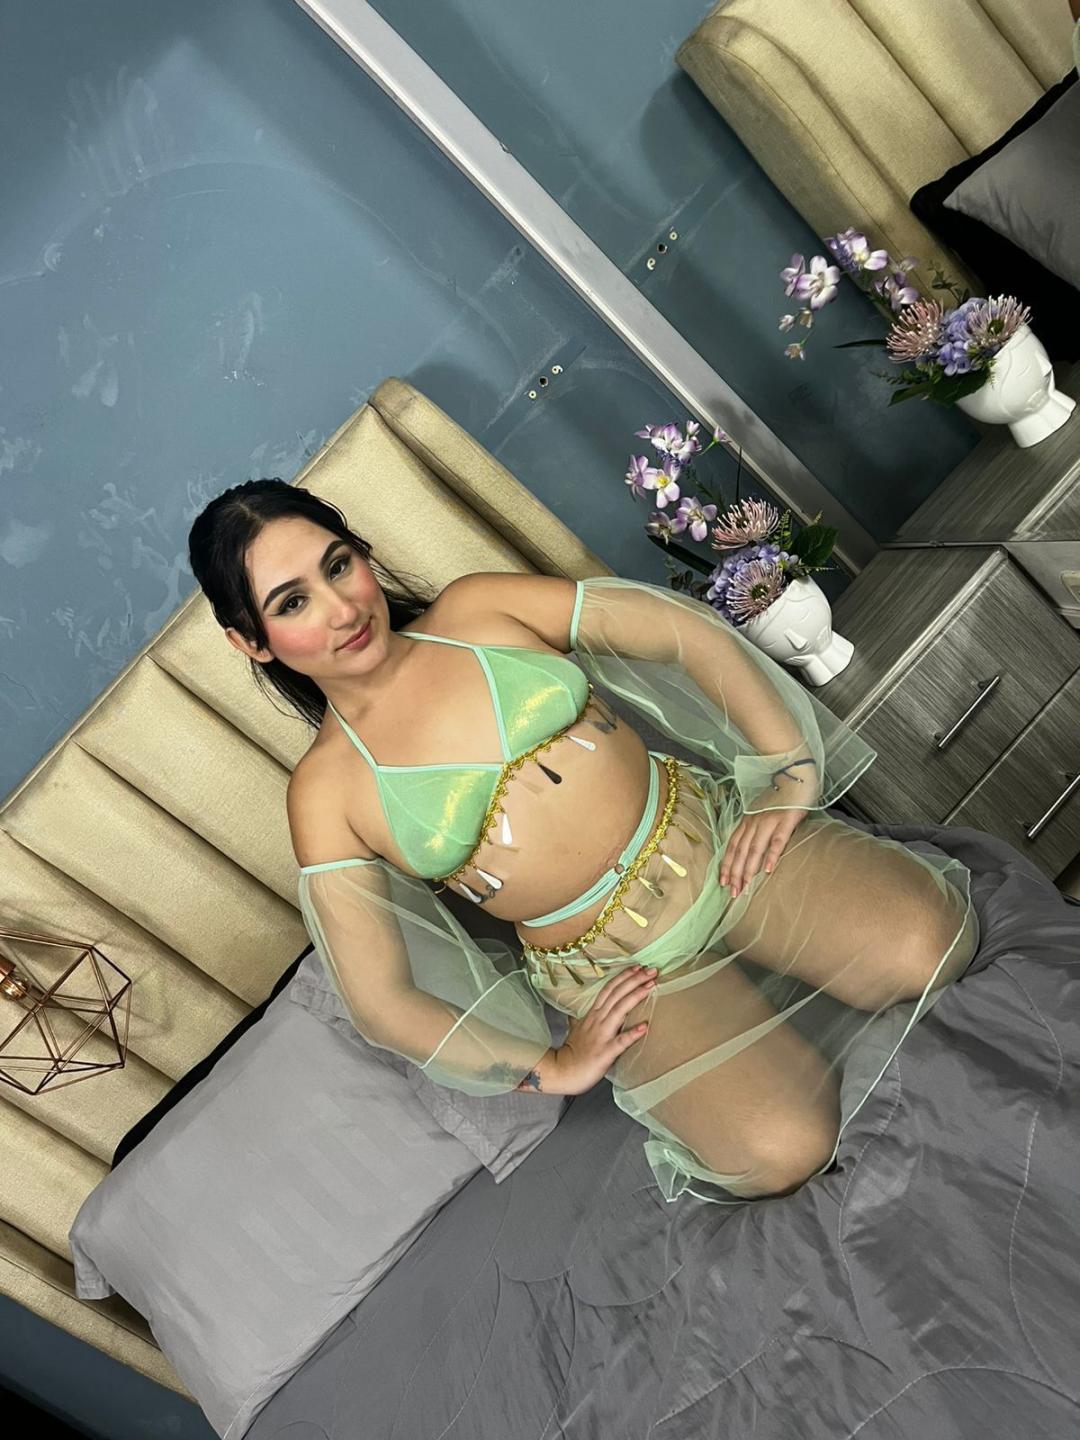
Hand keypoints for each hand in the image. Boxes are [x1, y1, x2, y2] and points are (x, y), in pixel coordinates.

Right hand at [552, 964, 657, 1094]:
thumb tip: (583, 1012)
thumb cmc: (572, 1052)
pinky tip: (645, 1026)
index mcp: (593, 1014)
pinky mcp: (605, 1052)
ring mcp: (602, 1035)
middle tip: (651, 970)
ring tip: (651, 986)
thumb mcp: (579, 1029)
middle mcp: (598, 1020)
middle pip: (617, 994)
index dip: (624, 977)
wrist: (562, 1071)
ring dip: (636, 996)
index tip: (638, 967)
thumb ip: (584, 1018)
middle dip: (634, 980)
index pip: (609, 989)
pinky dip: (632, 1033)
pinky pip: (620, 1041)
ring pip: (619, 1010)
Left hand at [720, 806, 806, 897]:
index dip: (727, 865)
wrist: (794, 774)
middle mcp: (754, 822)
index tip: (723, 882)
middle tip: (733, 893)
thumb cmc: (780, 797)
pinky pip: (777, 840)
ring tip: (745, 887)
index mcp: (747, 821)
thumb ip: (755, 828)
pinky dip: (770, 855)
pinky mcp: (786, 820)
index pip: (733, 846)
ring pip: (754, 849)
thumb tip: (751, 849)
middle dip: (735, 874)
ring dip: (748, 870)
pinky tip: (767, 870)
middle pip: (741, 852)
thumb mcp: (761, 812)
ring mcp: (769, 820)